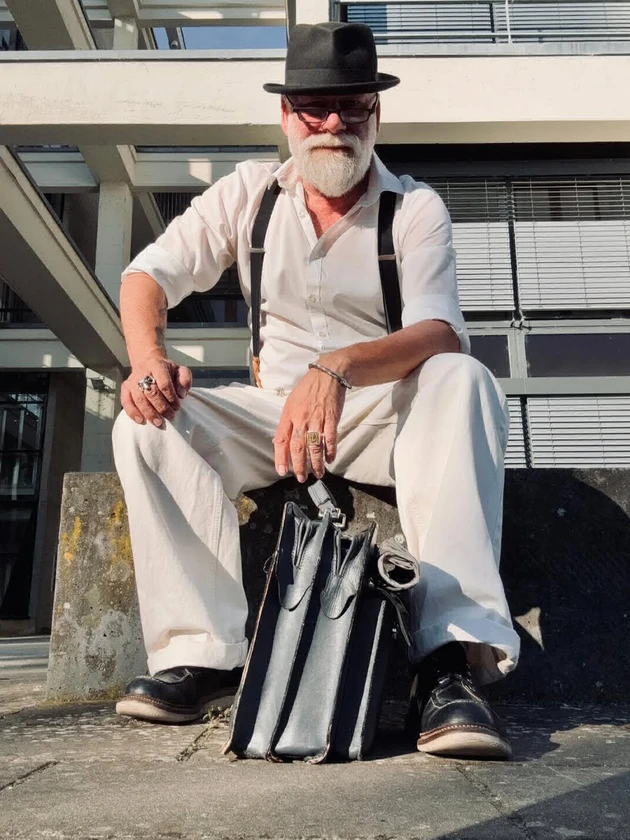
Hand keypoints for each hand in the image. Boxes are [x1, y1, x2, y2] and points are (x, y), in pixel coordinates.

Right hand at [121, 353, 191, 426]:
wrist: (147, 362)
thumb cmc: (165, 370)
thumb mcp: (179, 370)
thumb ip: (184, 380)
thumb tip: (182, 394)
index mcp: (157, 366)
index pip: (164, 383)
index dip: (171, 397)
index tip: (177, 407)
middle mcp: (143, 373)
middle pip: (151, 392)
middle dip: (161, 407)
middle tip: (170, 416)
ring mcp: (132, 381)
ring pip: (139, 399)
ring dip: (149, 413)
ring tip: (158, 422)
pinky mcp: (125, 388)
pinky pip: (126, 401)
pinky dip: (132, 412)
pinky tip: (141, 420)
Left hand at [273, 367, 345, 481]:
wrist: (328, 375)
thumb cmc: (307, 389)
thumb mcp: (290, 402)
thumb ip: (286, 422)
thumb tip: (279, 441)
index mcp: (288, 415)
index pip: (281, 440)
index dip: (280, 458)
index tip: (281, 471)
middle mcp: (301, 419)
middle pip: (298, 448)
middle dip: (299, 466)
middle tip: (300, 478)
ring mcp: (317, 419)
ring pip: (315, 447)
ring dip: (316, 464)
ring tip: (317, 474)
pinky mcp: (331, 419)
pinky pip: (330, 439)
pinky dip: (330, 451)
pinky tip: (330, 460)